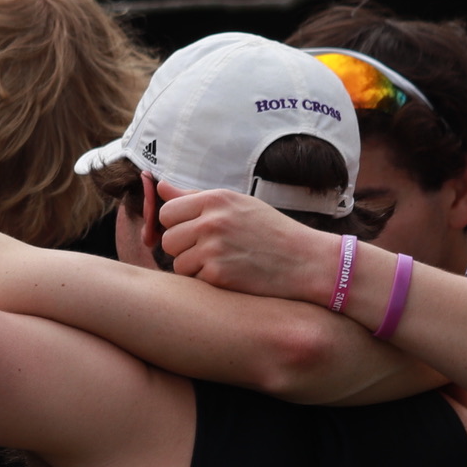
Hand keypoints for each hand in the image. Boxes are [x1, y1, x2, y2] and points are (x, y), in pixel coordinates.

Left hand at [156, 185, 339, 302]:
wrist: (306, 261)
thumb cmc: (272, 232)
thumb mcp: (238, 204)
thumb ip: (196, 198)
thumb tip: (160, 185)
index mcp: (215, 199)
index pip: (167, 212)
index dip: (177, 225)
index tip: (194, 233)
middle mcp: (211, 221)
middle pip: (168, 239)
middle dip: (182, 249)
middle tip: (209, 252)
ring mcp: (214, 249)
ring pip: (178, 263)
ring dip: (194, 268)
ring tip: (223, 263)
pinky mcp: (218, 275)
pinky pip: (194, 280)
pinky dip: (207, 282)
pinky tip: (231, 275)